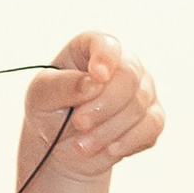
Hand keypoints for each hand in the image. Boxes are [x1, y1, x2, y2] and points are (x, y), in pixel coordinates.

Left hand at [30, 32, 162, 181]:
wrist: (60, 148)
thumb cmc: (48, 112)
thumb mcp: (41, 96)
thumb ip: (62, 85)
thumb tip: (93, 82)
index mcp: (91, 49)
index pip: (106, 43)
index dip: (105, 57)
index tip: (97, 76)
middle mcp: (122, 64)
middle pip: (129, 75)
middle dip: (104, 104)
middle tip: (80, 123)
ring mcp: (141, 90)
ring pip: (138, 104)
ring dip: (108, 129)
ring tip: (82, 145)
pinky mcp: (151, 118)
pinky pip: (152, 126)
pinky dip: (129, 141)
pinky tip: (110, 149)